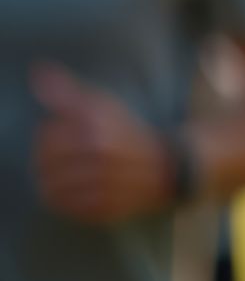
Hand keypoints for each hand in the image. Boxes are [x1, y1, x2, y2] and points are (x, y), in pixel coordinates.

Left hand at [31, 63, 176, 222]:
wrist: (170, 167)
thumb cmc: (128, 132)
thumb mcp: (101, 107)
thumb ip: (66, 93)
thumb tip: (37, 71)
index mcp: (99, 129)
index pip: (47, 137)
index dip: (48, 136)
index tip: (62, 135)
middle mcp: (103, 157)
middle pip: (46, 165)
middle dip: (48, 162)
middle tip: (62, 159)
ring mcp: (106, 185)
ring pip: (52, 190)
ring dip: (54, 183)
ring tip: (67, 176)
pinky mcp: (107, 209)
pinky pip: (68, 209)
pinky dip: (66, 202)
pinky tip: (77, 191)